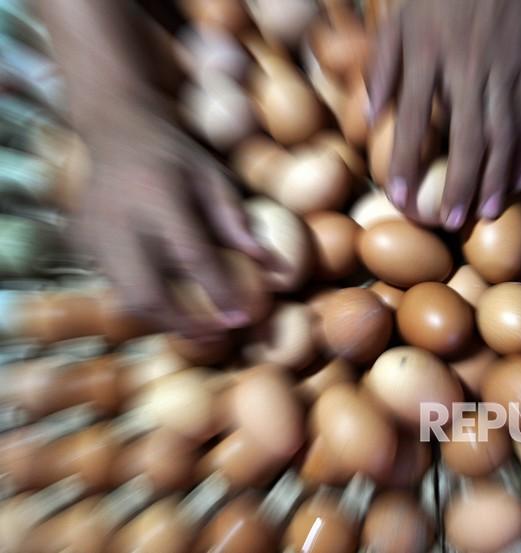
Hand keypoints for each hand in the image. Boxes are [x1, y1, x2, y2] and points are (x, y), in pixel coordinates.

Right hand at [77, 110, 270, 337]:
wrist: (114, 129)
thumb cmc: (175, 156)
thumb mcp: (213, 176)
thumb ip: (238, 222)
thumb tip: (276, 269)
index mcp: (159, 195)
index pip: (192, 256)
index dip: (219, 292)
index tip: (242, 319)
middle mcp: (119, 219)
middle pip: (147, 293)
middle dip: (183, 325)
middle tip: (217, 337)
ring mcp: (93, 234)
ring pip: (128, 298)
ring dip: (165, 319)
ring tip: (199, 327)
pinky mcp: (80, 243)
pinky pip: (115, 285)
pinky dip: (146, 299)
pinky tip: (170, 300)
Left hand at [369, 0, 520, 229]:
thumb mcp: (398, 22)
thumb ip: (381, 68)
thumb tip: (366, 121)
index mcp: (428, 54)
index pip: (414, 118)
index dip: (406, 162)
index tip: (400, 199)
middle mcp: (469, 67)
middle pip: (468, 136)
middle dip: (460, 183)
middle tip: (452, 222)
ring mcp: (505, 69)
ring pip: (505, 132)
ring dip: (497, 177)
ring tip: (488, 213)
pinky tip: (520, 179)